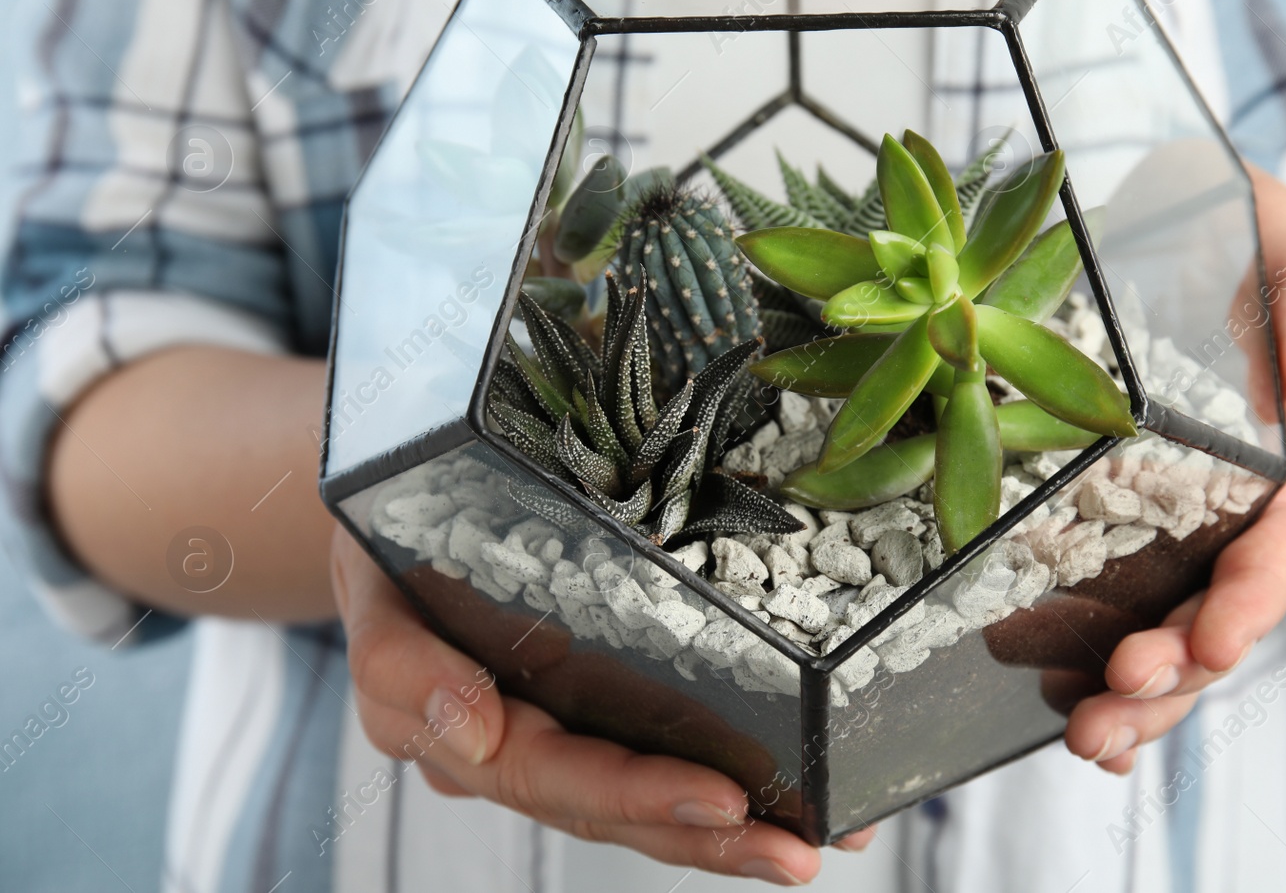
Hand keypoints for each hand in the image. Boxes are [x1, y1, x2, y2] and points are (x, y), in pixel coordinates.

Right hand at [331, 528, 874, 884]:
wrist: (378, 527)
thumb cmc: (381, 553)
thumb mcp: (370, 592)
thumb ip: (406, 667)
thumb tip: (477, 730)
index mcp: (457, 731)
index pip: (550, 776)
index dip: (634, 793)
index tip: (720, 799)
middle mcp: (509, 748)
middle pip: (611, 808)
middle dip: (707, 837)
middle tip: (797, 851)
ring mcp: (546, 734)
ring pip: (636, 798)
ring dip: (727, 831)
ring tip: (820, 839)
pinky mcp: (584, 708)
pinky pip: (651, 753)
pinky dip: (726, 783)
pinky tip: (806, 797)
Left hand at [1064, 166, 1285, 772]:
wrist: (1192, 254)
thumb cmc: (1247, 249)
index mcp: (1277, 461)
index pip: (1275, 545)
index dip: (1247, 600)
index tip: (1213, 646)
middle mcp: (1227, 513)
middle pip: (1213, 616)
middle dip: (1169, 677)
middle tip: (1109, 715)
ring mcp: (1172, 532)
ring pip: (1163, 634)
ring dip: (1130, 697)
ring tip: (1084, 739)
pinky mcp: (1111, 531)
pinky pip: (1108, 611)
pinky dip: (1090, 670)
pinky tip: (1057, 709)